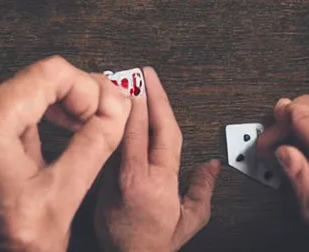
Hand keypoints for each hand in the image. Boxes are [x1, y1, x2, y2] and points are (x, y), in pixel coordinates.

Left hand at [0, 57, 131, 250]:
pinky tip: (39, 158)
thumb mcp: (60, 201)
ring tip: (74, 135)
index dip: (87, 88)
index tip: (102, 112)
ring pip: (8, 106)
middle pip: (27, 85)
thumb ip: (93, 147)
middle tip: (97, 121)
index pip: (49, 74)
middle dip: (71, 100)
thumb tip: (116, 109)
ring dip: (48, 115)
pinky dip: (21, 133)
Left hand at [95, 67, 218, 251]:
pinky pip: (101, 148)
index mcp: (158, 180)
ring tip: (117, 84)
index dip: (158, 103)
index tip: (152, 82)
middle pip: (135, 126)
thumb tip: (212, 166)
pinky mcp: (96, 183)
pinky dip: (104, 128)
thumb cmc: (154, 244)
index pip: (161, 132)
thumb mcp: (189, 220)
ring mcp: (111, 178)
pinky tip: (104, 115)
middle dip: (135, 95)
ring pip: (114, 134)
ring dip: (117, 108)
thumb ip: (202, 191)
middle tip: (135, 73)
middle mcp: (133, 175)